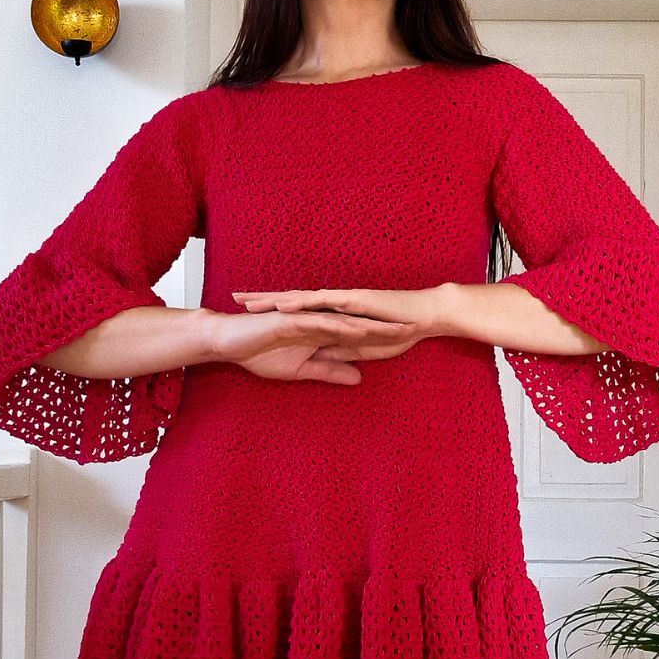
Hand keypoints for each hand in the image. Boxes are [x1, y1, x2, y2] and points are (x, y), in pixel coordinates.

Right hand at [207, 302, 417, 387]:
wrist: (230, 343)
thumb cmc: (261, 353)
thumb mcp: (302, 370)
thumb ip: (330, 371)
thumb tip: (359, 378)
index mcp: (323, 333)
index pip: (359, 336)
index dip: (383, 339)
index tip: (409, 344)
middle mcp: (319, 321)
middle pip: (359, 325)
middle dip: (386, 328)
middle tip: (414, 330)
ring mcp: (307, 318)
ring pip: (344, 321)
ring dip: (369, 325)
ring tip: (394, 328)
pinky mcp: (293, 319)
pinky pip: (320, 322)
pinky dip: (338, 326)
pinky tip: (356, 330)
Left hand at [231, 285, 440, 364]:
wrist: (422, 316)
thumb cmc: (397, 330)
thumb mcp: (360, 348)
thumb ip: (340, 353)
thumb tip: (319, 361)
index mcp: (333, 313)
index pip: (297, 313)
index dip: (272, 313)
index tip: (246, 316)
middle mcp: (333, 303)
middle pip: (292, 300)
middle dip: (264, 300)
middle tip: (235, 300)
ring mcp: (341, 299)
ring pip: (301, 298)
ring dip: (275, 299)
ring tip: (250, 302)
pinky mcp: (352, 300)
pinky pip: (322, 301)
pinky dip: (301, 302)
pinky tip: (283, 304)